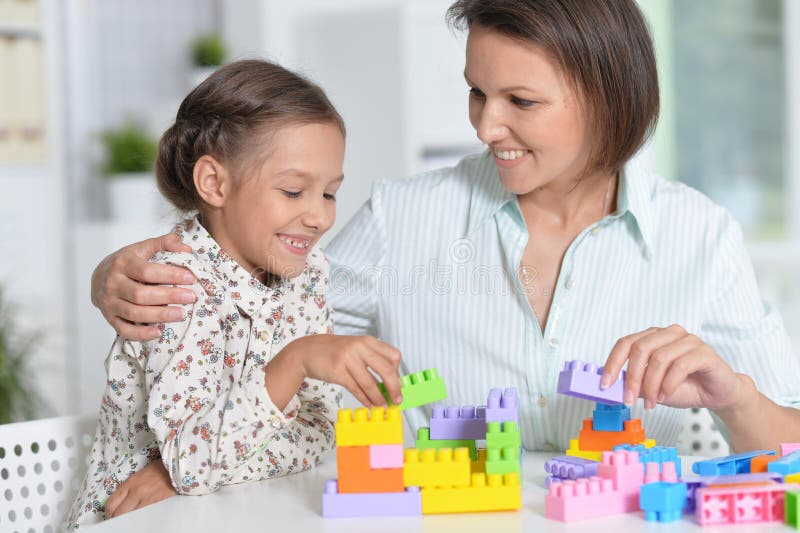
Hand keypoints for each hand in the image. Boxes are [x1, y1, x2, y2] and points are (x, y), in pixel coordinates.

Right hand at [92, 233, 196, 339]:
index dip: (170, 275)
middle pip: (141, 294)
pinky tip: (158, 333)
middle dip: (169, 296)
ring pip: (134, 313)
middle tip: (191, 297)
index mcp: (122, 263)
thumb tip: (186, 249)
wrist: (99, 276)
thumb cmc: (128, 262)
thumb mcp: (143, 247)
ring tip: (181, 314)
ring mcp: (109, 303)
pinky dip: (140, 334)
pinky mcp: (109, 318)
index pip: (146, 271)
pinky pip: (124, 330)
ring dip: (159, 316)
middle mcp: (112, 283)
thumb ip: (164, 243)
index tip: (190, 278)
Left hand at [105, 460, 175, 518]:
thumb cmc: (159, 469)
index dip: (109, 513)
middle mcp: (134, 490)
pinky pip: (142, 515)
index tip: (112, 516)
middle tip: (119, 522)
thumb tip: (122, 502)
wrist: (176, 465)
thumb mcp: (139, 476)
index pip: (111, 503)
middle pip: (118, 513)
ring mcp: (145, 497)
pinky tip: (141, 520)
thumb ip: (129, 488)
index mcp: (129, 483)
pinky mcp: (155, 501)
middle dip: (117, 520)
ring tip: (129, 523)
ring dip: (128, 521)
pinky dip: (139, 520)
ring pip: (129, 516)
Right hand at [283, 334, 402, 407]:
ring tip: (382, 406)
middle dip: (394, 387)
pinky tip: (369, 404)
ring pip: (370, 383)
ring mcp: (347, 359)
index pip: (393, 356)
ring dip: (378, 398)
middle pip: (385, 369)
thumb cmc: (334, 351)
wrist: (307, 351)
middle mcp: (359, 347)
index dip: (397, 372)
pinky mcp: (337, 372)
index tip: (397, 383)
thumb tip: (390, 382)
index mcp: (367, 340)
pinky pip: (356, 389)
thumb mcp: (356, 348)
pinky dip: (365, 399)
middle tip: (397, 399)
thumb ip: (372, 359)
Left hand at [601, 324, 751, 411]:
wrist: (718, 394)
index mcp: (653, 338)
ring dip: (652, 385)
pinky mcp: (704, 352)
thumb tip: (612, 386)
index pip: (626, 343)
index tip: (605, 384)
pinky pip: (680, 365)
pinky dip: (669, 384)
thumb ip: (634, 383)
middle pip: (640, 348)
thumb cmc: (685, 387)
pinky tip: (667, 395)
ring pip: (659, 358)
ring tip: (653, 402)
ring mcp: (688, 340)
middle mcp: (669, 334)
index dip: (613, 363)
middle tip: (629, 399)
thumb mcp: (652, 388)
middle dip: (632, 377)